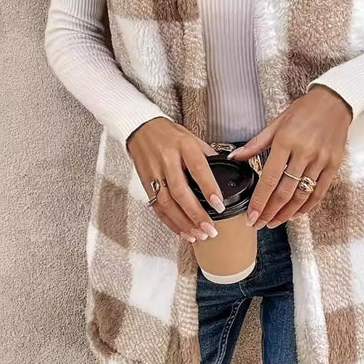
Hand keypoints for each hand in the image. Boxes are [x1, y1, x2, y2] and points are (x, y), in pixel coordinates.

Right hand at [126, 118, 225, 242]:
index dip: (209, 188)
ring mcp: (154, 173)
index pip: (198, 169)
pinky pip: (157, 207)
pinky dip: (170, 222)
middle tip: (209, 229)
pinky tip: (182, 231)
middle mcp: (167, 160)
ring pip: (167, 203)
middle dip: (196, 214)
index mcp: (184, 146)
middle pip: (181, 191)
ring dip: (183, 223)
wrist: (139, 128)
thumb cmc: (168, 133)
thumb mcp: (192, 137)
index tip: (218, 204)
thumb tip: (223, 173)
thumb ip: (206, 155)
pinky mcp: (145, 183)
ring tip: (198, 235)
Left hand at [228, 85, 352, 229]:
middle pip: (285, 191)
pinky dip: (308, 206)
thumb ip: (256, 144)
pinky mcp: (333, 165)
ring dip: (287, 213)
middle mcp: (304, 153)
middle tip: (259, 224)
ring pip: (302, 195)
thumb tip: (236, 157)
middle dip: (270, 212)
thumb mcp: (277, 122)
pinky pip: (319, 192)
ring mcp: (320, 160)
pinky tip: (296, 213)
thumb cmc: (304, 110)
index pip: (269, 178)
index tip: (251, 216)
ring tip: (274, 222)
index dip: (259, 201)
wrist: (334, 102)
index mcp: (286, 141)